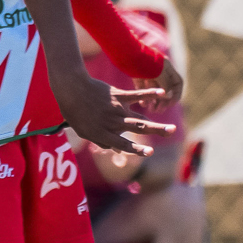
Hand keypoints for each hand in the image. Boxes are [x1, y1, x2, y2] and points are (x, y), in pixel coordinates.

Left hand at [54, 72, 174, 156]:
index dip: (137, 150)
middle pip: (137, 130)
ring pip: (140, 119)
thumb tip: (118, 150)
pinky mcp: (118, 95)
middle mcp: (112, 123)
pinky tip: (162, 92)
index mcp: (103, 133)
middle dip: (155, 134)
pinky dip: (150, 94)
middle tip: (171, 135)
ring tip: (172, 129)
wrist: (71, 89)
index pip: (123, 144)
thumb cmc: (75, 112)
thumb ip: (102, 141)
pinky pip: (136, 96)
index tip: (150, 153)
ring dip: (157, 124)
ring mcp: (117, 109)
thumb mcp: (84, 132)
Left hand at [140, 55, 183, 109]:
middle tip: (159, 110)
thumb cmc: (143, 60)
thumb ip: (166, 85)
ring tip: (151, 110)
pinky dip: (144, 97)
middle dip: (164, 101)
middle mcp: (159, 71)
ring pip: (155, 91)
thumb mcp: (158, 73)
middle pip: (166, 89)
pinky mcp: (138, 76)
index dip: (176, 94)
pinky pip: (144, 89)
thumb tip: (170, 96)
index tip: (171, 104)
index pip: (177, 83)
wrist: (124, 51)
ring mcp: (148, 74)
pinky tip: (143, 104)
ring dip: (155, 101)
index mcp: (167, 67)